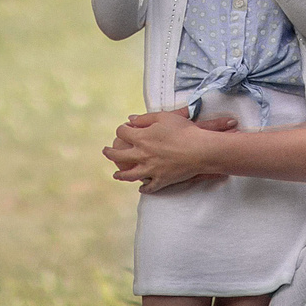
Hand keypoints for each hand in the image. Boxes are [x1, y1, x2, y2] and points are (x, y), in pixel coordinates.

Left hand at [105, 108, 237, 192]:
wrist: (200, 150)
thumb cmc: (183, 130)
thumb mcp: (164, 117)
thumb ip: (145, 118)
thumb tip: (130, 120)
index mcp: (141, 138)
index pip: (122, 133)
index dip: (121, 129)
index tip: (124, 129)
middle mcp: (142, 155)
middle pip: (118, 156)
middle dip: (109, 153)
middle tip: (106, 151)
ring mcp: (150, 170)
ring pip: (129, 176)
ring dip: (120, 175)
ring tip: (116, 175)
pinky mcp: (161, 180)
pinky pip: (148, 187)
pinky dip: (143, 188)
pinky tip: (141, 187)